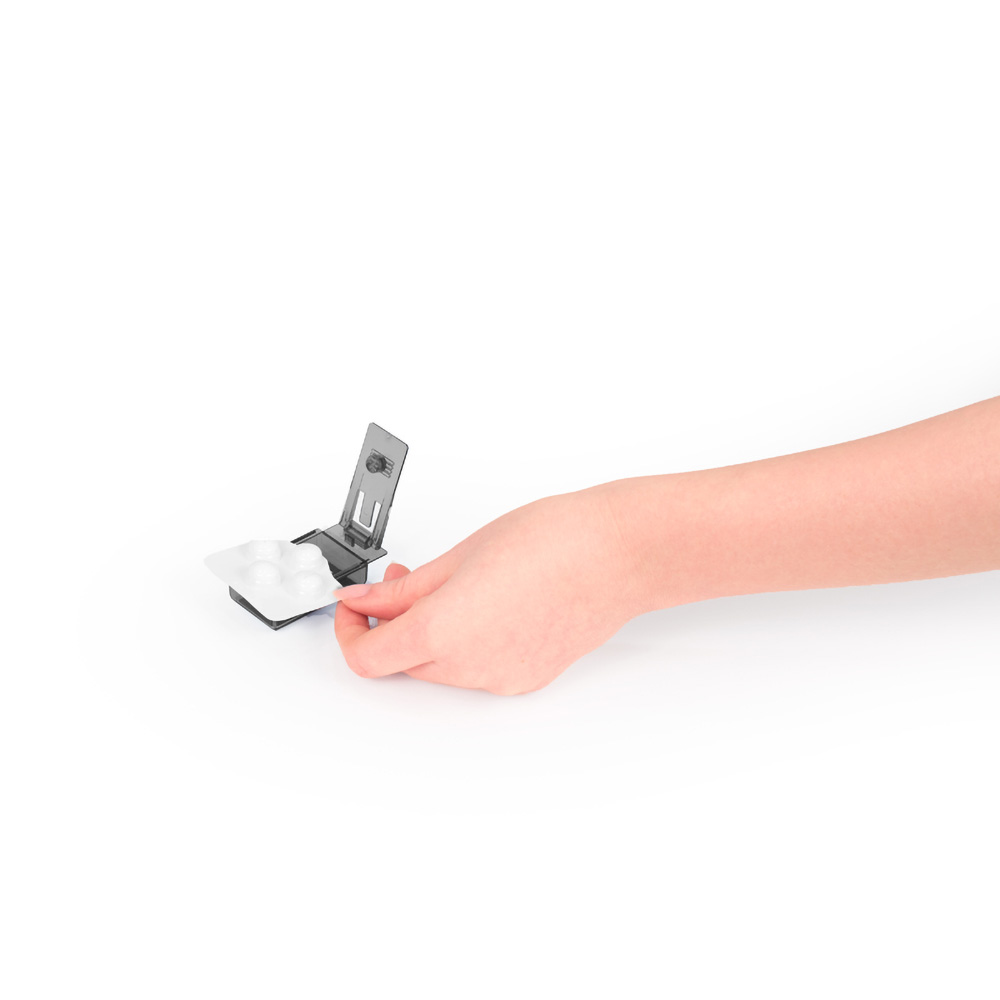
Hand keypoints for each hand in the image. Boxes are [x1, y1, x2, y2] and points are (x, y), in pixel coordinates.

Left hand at [334, 488, 642, 693]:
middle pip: (403, 662)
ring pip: (439, 667)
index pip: (368, 658)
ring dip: (429, 633)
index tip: (353, 606)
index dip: (349, 631)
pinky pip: (476, 668)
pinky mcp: (527, 678)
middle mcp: (471, 668)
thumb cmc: (553, 541)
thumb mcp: (461, 556)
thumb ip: (405, 589)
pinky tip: (485, 605)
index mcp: (445, 633)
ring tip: (453, 585)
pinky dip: (466, 643)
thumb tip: (368, 601)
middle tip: (401, 582)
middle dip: (391, 625)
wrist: (619, 554)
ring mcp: (502, 678)